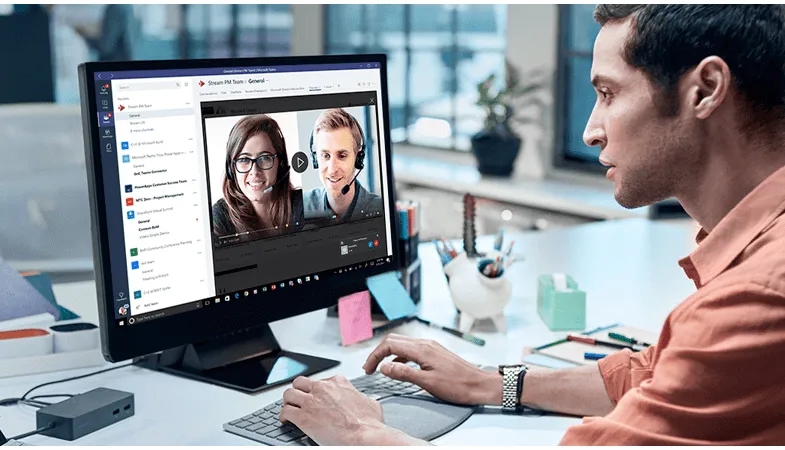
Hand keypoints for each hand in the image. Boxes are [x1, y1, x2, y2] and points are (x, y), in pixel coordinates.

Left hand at [280, 375, 386, 445]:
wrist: (363, 435)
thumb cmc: (369, 423)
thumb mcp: (370, 403)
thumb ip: (362, 398)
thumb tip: (365, 401)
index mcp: (338, 383)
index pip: (321, 380)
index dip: (318, 390)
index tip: (317, 396)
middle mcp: (322, 389)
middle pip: (301, 382)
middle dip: (298, 390)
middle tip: (299, 398)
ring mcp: (311, 402)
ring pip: (289, 393)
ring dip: (288, 401)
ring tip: (289, 407)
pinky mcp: (303, 417)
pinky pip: (285, 411)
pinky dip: (284, 416)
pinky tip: (286, 420)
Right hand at [363, 334, 501, 405]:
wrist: (479, 385)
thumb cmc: (458, 386)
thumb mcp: (428, 383)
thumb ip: (404, 373)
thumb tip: (384, 367)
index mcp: (422, 349)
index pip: (390, 344)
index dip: (375, 356)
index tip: (368, 370)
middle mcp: (425, 344)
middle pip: (394, 340)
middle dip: (378, 353)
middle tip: (369, 368)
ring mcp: (431, 347)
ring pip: (402, 344)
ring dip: (388, 354)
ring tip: (380, 368)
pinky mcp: (434, 352)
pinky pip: (411, 350)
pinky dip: (400, 356)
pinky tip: (398, 367)